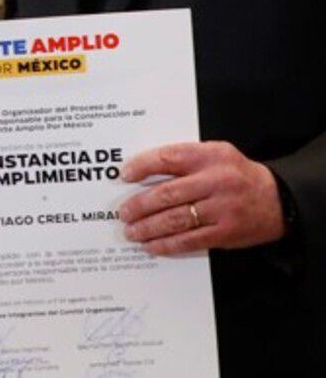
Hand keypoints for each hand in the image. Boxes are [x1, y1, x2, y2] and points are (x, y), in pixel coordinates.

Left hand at [118, 142, 286, 254]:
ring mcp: (222, 209)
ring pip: (176, 219)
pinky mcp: (226, 233)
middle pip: (168, 193)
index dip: (142, 166)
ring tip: (132, 231)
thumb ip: (183, 159)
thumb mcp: (214, 154)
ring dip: (148, 228)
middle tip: (123, 213)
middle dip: (140, 205)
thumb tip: (141, 171)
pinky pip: (191, 240)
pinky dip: (167, 244)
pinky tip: (152, 246)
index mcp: (209, 157)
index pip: (168, 158)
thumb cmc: (236, 174)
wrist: (278, 199)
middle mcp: (216, 181)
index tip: (124, 175)